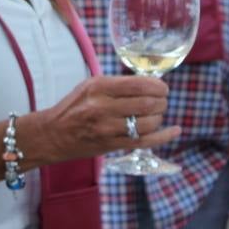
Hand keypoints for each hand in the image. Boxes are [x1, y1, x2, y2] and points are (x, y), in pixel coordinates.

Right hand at [19, 75, 179, 166]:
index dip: (156, 85)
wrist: (53, 135)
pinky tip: (175, 130)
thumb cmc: (73, 107)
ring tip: (158, 112)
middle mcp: (103, 108)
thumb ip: (116, 84)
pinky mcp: (112, 146)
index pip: (137, 84)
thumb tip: (147, 83)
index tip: (162, 87)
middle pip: (146, 104)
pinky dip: (164, 136)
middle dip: (161, 101)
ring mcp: (108, 129)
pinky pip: (144, 142)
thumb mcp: (89, 86)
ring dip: (160, 116)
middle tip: (163, 99)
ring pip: (147, 123)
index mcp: (98, 88)